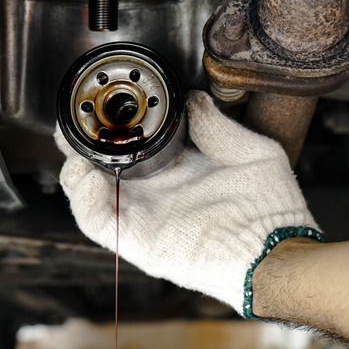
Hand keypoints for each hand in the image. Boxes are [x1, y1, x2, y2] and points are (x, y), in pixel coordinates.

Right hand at [55, 90, 322, 316]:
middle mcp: (153, 195)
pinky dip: (83, 199)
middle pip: (99, 169)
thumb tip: (194, 99)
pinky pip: (96, 222)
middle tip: (73, 122)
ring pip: (88, 194)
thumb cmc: (271, 208)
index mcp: (174, 172)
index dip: (110, 128)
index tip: (102, 103)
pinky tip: (88, 175)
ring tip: (75, 147)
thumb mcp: (250, 152)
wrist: (275, 249)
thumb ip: (218, 126)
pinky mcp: (137, 241)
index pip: (130, 148)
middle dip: (79, 144)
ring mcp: (143, 218)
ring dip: (74, 169)